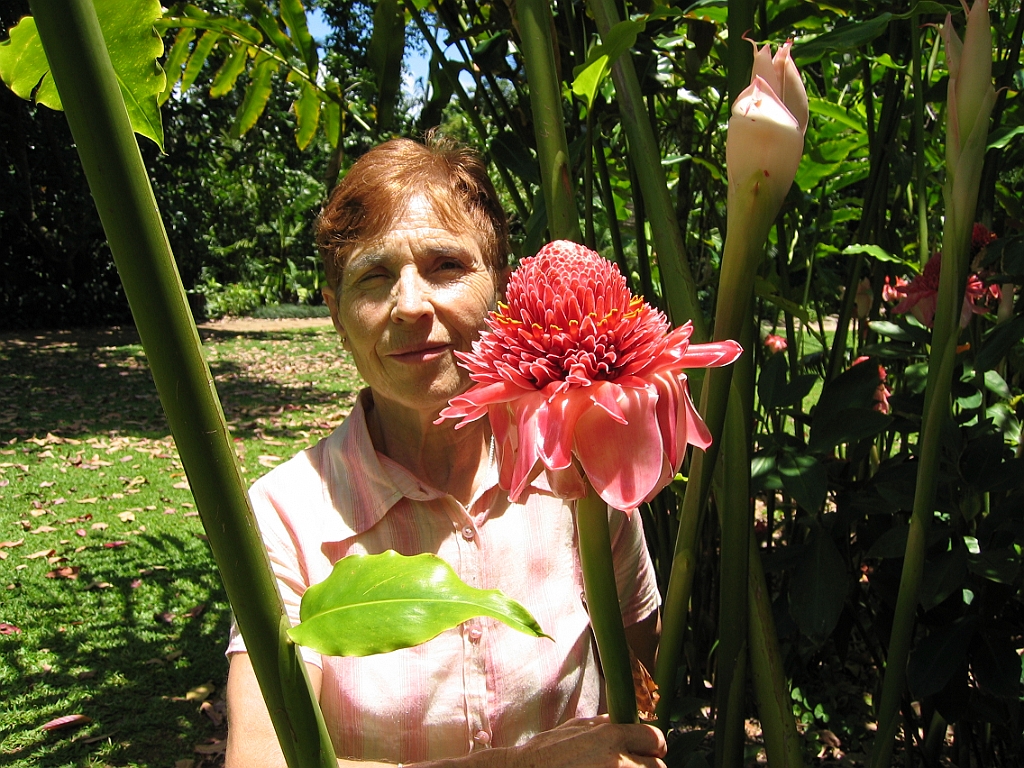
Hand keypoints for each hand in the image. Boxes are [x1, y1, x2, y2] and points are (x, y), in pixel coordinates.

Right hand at [506, 714, 666, 767]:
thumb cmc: (546, 753)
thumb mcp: (576, 728)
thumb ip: (605, 724)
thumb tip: (625, 721)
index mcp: (611, 736)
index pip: (655, 739)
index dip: (652, 745)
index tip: (646, 750)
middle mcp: (617, 762)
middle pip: (657, 767)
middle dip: (646, 766)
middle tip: (628, 765)